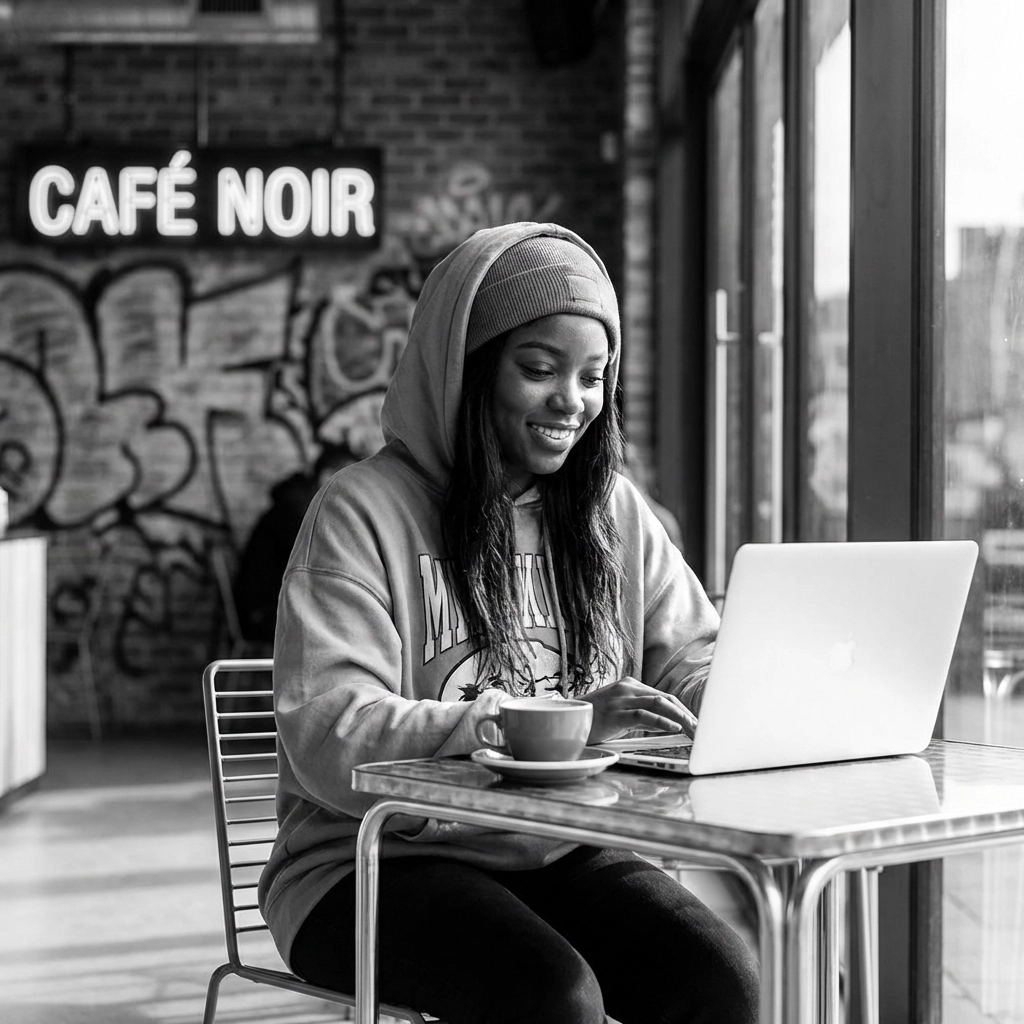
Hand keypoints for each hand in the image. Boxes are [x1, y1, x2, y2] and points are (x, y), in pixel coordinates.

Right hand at [580, 677, 697, 743]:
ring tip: (694, 731)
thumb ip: (640, 714)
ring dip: (681, 718)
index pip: (664, 696)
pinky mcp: (616, 713)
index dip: (683, 710)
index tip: (695, 724)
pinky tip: (674, 729)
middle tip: (700, 730)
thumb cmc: (593, 719)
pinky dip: (662, 722)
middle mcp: (628, 688)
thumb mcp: (619, 712)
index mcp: (630, 685)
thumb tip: (666, 723)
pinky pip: (644, 716)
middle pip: (666, 699)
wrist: (565, 719)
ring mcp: (621, 699)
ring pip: (659, 704)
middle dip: (687, 715)